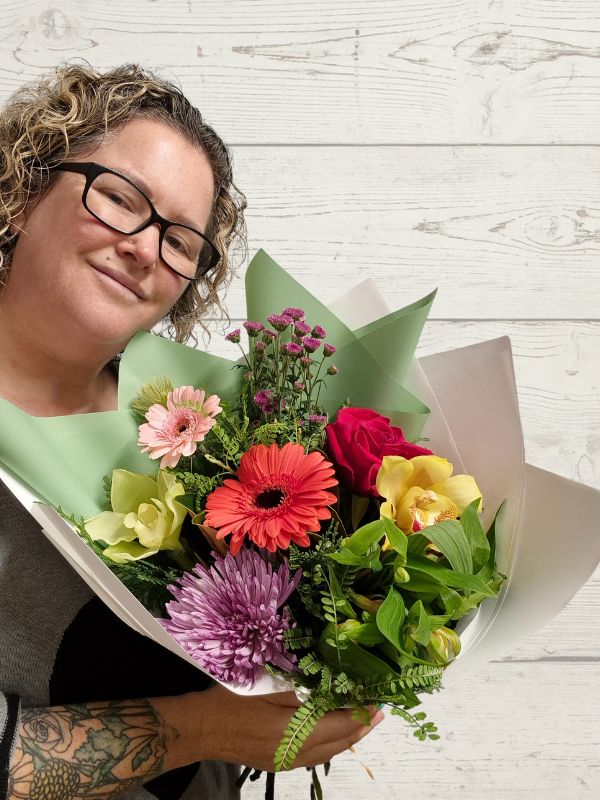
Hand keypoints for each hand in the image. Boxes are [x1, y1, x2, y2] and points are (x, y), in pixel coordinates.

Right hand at [198, 683, 383, 770]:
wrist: (200, 728)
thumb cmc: (231, 701)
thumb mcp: (268, 686)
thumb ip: (301, 691)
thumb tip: (329, 687)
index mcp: (294, 733)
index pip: (339, 726)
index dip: (360, 713)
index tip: (376, 701)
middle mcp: (294, 754)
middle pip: (338, 744)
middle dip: (360, 728)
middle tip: (378, 713)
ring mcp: (284, 761)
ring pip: (326, 752)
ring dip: (345, 736)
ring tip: (361, 722)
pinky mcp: (275, 762)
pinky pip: (312, 755)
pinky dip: (327, 743)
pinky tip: (329, 731)